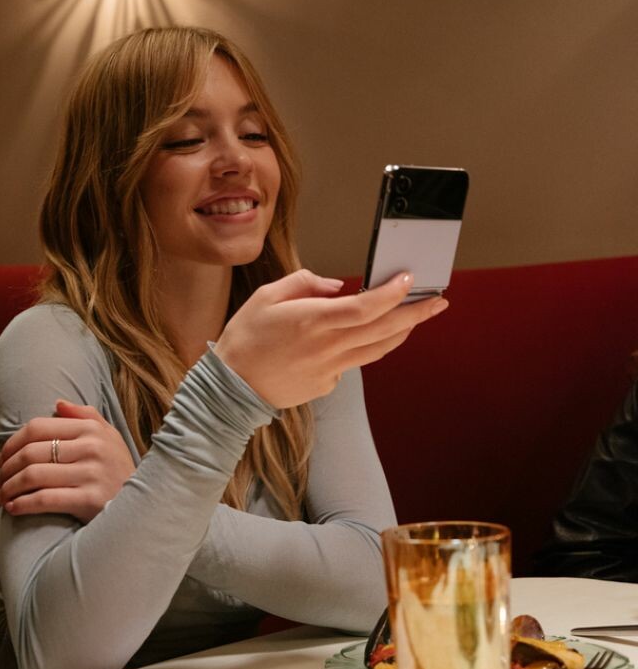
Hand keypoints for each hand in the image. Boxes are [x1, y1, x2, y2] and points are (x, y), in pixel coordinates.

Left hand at [0, 400, 135, 521]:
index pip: (38, 427)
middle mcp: (92, 448)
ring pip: (33, 476)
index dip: (12, 442)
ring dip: (9, 488)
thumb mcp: (109, 436)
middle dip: (6, 468)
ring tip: (1, 496)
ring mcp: (91, 474)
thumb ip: (85, 416)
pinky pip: (45, 500)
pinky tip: (13, 508)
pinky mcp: (90, 500)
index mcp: (91, 429)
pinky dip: (22, 504)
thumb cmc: (118, 468)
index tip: (2, 458)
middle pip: (31, 452)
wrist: (144, 504)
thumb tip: (57, 403)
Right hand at [214, 269, 447, 408]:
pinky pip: (353, 362)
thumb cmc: (245, 339)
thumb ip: (303, 283)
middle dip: (416, 314)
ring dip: (402, 332)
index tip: (409, 280)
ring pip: (378, 349)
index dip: (393, 294)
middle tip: (438, 301)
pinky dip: (363, 347)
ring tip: (416, 317)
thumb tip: (335, 286)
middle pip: (384, 330)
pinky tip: (359, 338)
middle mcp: (327, 346)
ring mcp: (330, 369)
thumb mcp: (266, 296)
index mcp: (312, 320)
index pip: (366, 307)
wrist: (230, 388)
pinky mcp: (327, 384)